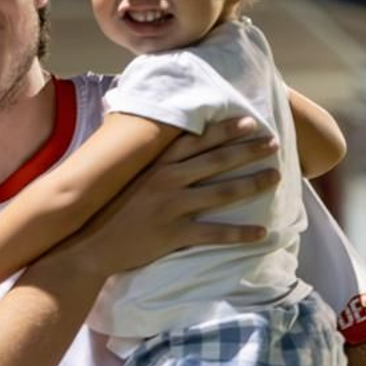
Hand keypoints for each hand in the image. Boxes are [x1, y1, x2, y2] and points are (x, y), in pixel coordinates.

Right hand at [60, 117, 279, 276]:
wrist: (89, 245)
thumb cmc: (105, 210)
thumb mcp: (119, 176)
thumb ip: (139, 158)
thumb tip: (143, 134)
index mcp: (157, 164)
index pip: (197, 140)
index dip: (224, 129)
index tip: (248, 120)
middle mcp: (168, 180)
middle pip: (217, 160)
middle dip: (248, 150)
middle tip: (273, 142)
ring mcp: (173, 206)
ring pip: (222, 191)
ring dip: (252, 183)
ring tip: (276, 177)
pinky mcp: (175, 234)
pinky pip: (215, 233)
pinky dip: (241, 233)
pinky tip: (263, 232)